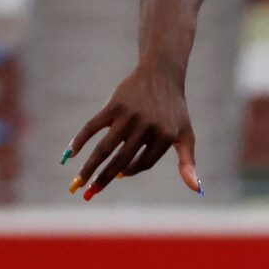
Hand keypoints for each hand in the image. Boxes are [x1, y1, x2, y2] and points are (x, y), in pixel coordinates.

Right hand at [64, 62, 198, 199]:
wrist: (161, 75)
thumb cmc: (174, 110)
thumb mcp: (185, 135)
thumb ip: (188, 163)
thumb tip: (197, 190)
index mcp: (165, 136)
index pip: (144, 163)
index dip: (131, 170)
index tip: (119, 174)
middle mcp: (147, 127)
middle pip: (121, 160)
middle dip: (103, 179)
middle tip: (88, 193)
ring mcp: (129, 116)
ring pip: (105, 148)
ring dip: (89, 167)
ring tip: (77, 182)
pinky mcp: (114, 105)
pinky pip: (93, 126)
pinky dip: (80, 140)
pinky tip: (71, 154)